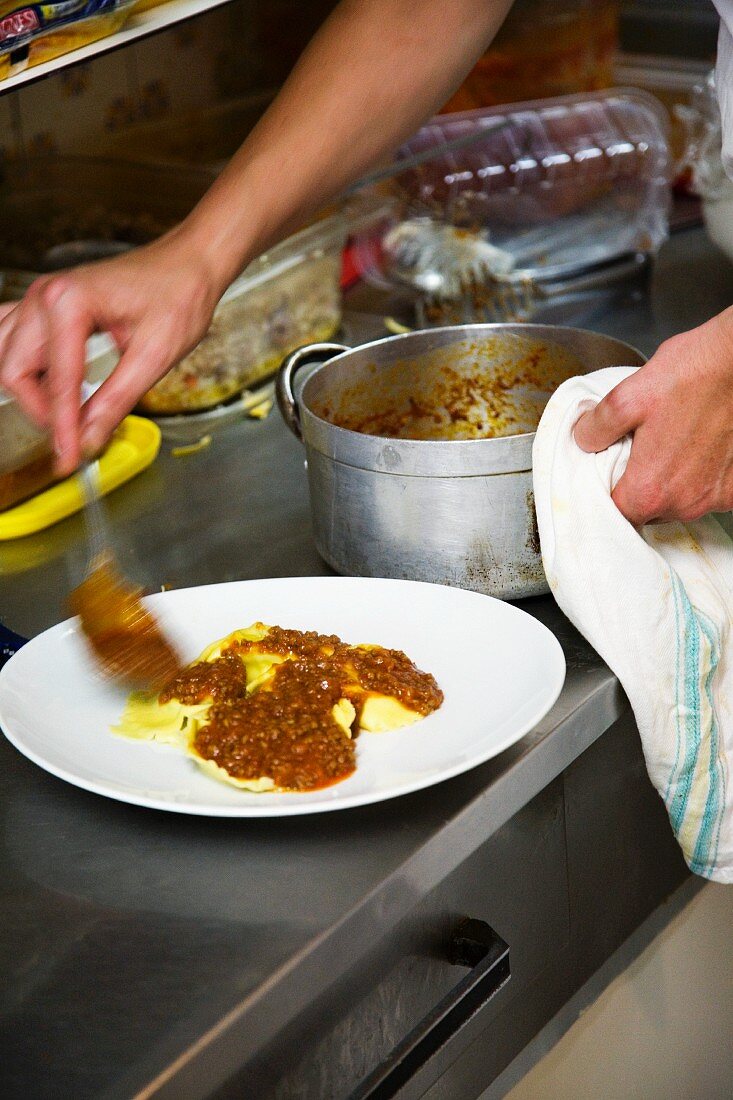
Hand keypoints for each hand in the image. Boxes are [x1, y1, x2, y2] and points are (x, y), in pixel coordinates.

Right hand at [0, 228, 223, 476]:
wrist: (189, 265)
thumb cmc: (179, 296)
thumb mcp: (154, 356)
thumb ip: (117, 400)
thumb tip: (89, 439)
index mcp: (69, 303)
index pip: (58, 383)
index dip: (63, 429)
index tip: (68, 460)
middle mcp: (45, 296)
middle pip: (15, 370)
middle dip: (42, 411)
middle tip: (72, 439)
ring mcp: (40, 298)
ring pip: (7, 355)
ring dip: (29, 390)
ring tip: (64, 415)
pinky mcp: (47, 304)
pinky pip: (13, 336)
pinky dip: (25, 366)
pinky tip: (49, 386)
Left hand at [574, 308, 732, 524]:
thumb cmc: (692, 375)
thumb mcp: (627, 396)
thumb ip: (597, 427)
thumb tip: (584, 441)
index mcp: (650, 489)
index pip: (616, 513)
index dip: (608, 493)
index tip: (608, 473)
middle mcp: (684, 503)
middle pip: (648, 511)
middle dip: (639, 487)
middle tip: (640, 452)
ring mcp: (714, 499)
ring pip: (678, 505)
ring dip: (670, 483)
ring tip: (671, 444)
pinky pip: (708, 494)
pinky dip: (700, 478)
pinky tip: (699, 448)